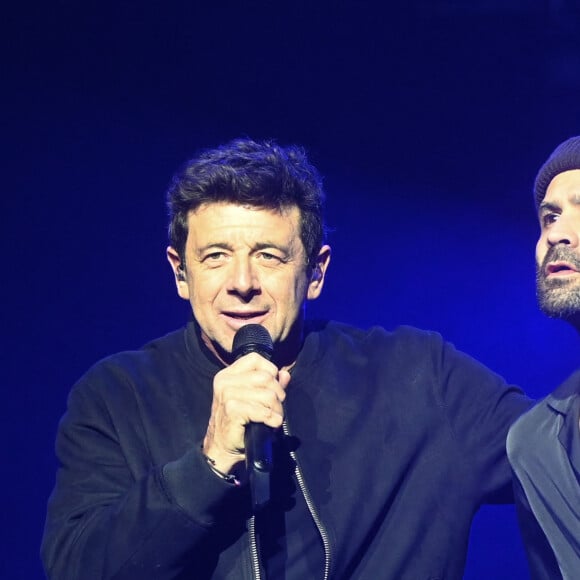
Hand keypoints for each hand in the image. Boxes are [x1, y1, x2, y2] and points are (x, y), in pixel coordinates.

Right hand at [202, 352, 289, 473]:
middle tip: (276, 408)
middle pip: (266, 377)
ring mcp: (227, 394)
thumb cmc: (238, 422)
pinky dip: (272, 419)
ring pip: (268, 395)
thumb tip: (285, 374)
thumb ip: (269, 385)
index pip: (255, 359)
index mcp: (228, 374)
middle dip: (278, 394)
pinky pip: (263, 411)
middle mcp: (225, 381)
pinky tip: (271, 424)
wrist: (221, 447)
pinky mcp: (232, 409)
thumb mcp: (253, 399)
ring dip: (277, 410)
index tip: (272, 388)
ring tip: (273, 418)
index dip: (270, 371)